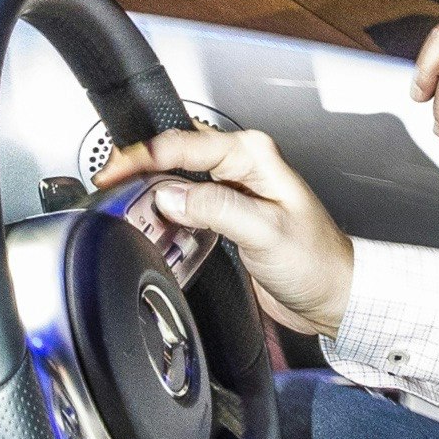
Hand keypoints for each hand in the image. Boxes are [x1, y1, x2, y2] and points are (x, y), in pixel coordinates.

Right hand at [97, 127, 355, 337]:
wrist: (331, 294)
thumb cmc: (316, 262)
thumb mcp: (265, 233)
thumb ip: (215, 209)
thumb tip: (169, 195)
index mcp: (252, 156)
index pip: (183, 144)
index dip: (142, 155)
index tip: (113, 174)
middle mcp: (240, 166)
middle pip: (174, 154)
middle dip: (137, 167)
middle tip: (107, 187)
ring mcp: (230, 190)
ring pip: (174, 178)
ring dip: (147, 191)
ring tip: (120, 205)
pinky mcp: (224, 214)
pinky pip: (183, 204)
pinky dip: (162, 213)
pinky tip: (149, 224)